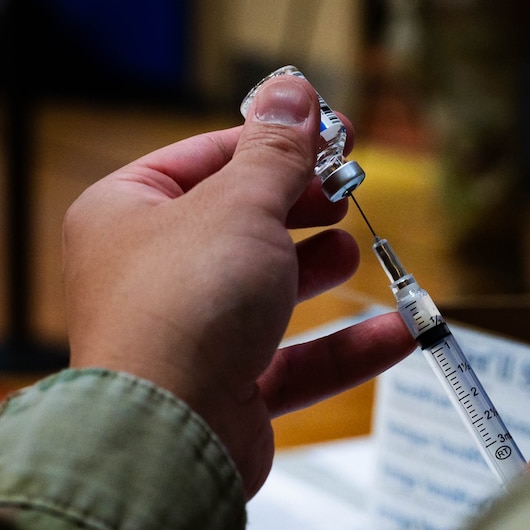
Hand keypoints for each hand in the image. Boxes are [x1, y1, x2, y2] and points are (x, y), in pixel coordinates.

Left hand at [62, 75, 414, 496]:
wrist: (168, 438)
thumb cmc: (186, 307)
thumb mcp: (242, 205)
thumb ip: (276, 153)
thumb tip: (292, 90)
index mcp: (129, 213)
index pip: (207, 158)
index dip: (274, 142)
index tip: (331, 132)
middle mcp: (151, 273)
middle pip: (240, 224)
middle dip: (301, 206)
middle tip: (348, 188)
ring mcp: (189, 335)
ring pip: (267, 292)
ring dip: (320, 270)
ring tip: (357, 248)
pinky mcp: (226, 390)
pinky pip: (294, 360)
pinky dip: (346, 346)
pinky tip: (401, 331)